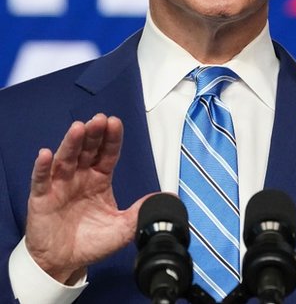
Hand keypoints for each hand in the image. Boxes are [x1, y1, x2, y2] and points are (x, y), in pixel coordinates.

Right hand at [24, 114, 150, 283]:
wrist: (65, 262)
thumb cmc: (91, 242)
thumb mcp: (123, 227)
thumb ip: (142, 211)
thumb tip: (169, 198)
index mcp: (99, 180)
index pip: (108, 154)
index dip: (112, 139)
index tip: (115, 123)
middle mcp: (80, 178)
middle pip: (87, 150)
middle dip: (94, 134)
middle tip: (100, 120)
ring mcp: (60, 186)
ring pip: (65, 159)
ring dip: (71, 143)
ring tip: (78, 128)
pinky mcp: (42, 199)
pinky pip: (41, 180)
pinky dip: (42, 167)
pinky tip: (46, 154)